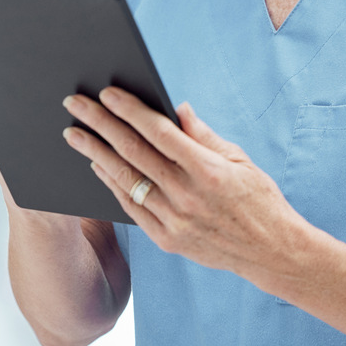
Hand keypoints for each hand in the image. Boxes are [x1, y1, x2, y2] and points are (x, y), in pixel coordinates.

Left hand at [61, 88, 306, 281]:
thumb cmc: (258, 199)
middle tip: (74, 105)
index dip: (130, 110)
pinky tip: (97, 166)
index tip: (106, 93)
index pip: (159, 132)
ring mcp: (175, 220)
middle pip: (133, 152)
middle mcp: (188, 195)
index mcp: (209, 170)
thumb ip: (203, 135)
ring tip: (74, 134)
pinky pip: (131, 207)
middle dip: (99, 124)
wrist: (271, 253)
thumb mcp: (239, 160)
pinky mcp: (167, 240)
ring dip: (95, 153)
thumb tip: (175, 107)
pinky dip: (111, 184)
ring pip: (125, 179)